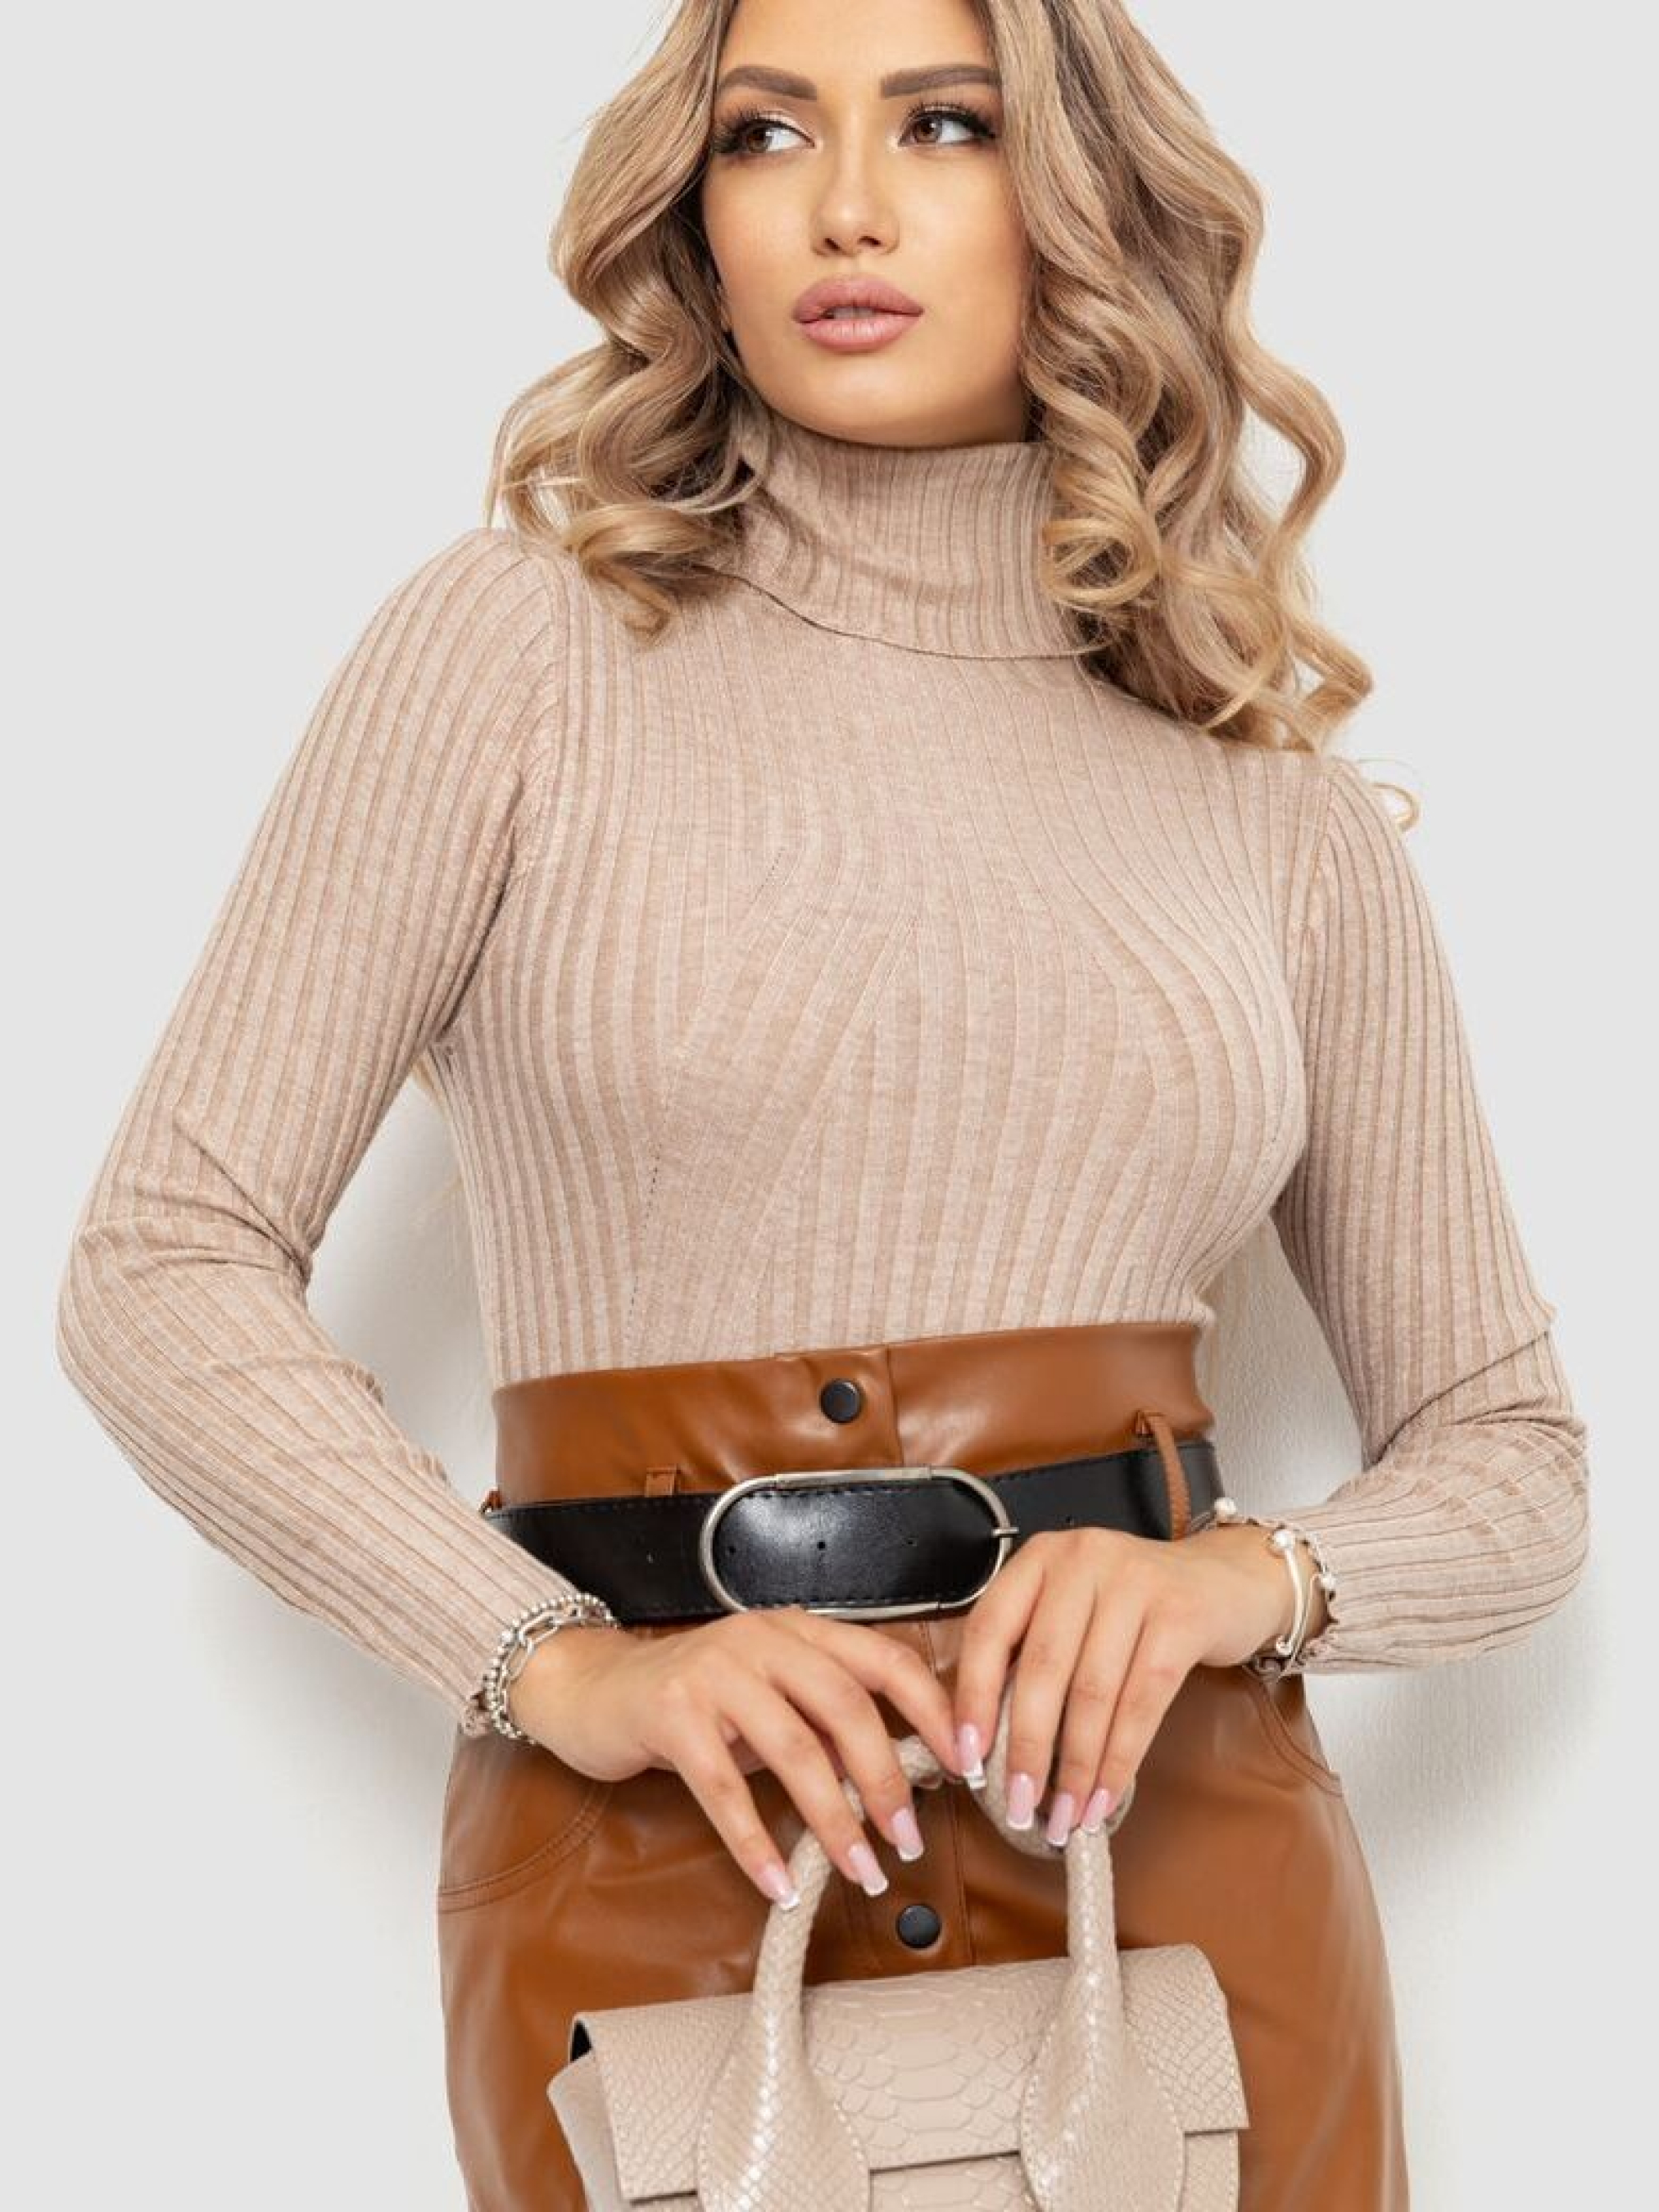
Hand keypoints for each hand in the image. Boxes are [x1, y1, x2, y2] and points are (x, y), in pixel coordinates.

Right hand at [508, 1608, 966, 1907]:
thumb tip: (906, 1775)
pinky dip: (756, 1842)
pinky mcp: (672, 1714)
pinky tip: (779, 1882)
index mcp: (799, 1631)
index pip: (886, 1660)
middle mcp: (763, 1639)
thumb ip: (826, 1722)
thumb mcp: (769, 1698)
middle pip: (847, 1706)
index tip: (965, 1768)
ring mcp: (715, 1672)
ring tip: (861, 1869)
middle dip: (887, 1778)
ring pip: (795, 1749)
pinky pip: (725, 1788)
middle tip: (909, 1840)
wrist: (593, 1687)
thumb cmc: (695, 1702)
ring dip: (835, 1819)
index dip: (933, 1712)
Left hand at [950, 1522, 1322, 1844]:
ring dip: (1076, 1767)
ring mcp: (1136, 1582)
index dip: (973, 1698)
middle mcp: (1083, 1558)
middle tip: (1017, 1807)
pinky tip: (1107, 1796)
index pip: (990, 1629)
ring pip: (1093, 1692)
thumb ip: (1031, 1652)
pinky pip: (1142, 1701)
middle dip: (1027, 1748)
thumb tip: (985, 1743)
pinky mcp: (1181, 1616)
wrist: (1227, 1579)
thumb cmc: (1134, 1607)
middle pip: (1043, 1668)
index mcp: (1041, 1557)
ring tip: (1066, 1816)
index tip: (966, 1759)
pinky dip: (1120, 1758)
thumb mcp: (1075, 1608)